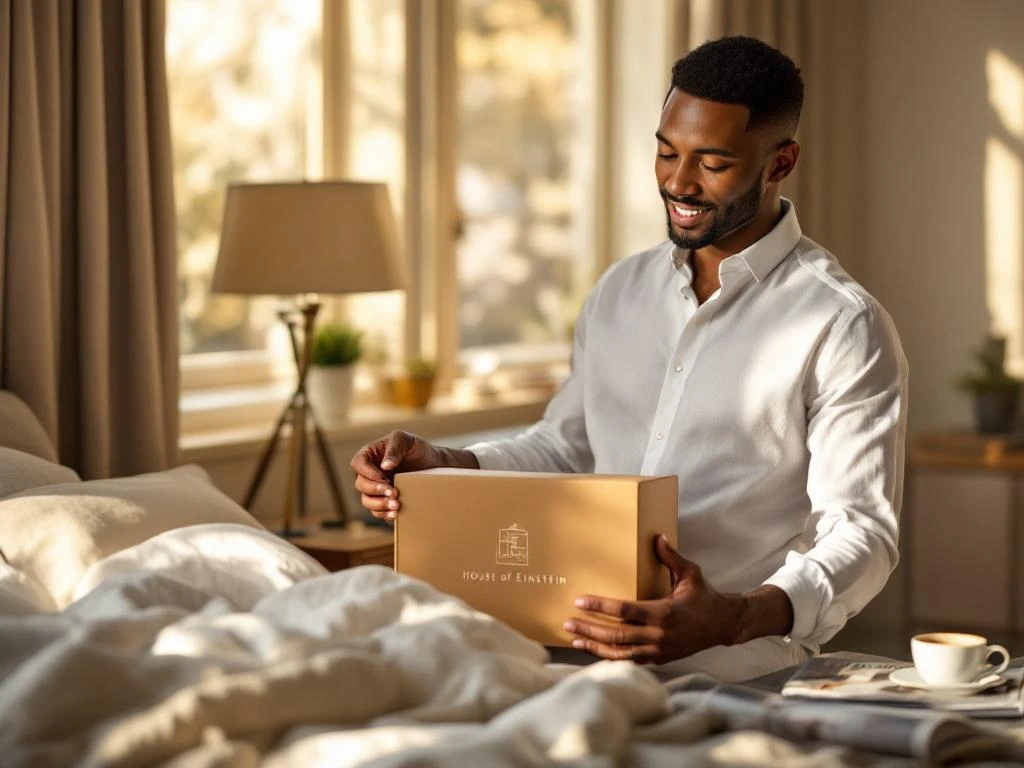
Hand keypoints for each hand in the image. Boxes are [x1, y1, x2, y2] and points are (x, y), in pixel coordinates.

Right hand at [350, 430, 477, 521]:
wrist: (432, 464)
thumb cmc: (416, 448)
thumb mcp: (406, 440)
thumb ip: (395, 449)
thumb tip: (385, 466)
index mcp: (370, 455)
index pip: (358, 463)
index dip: (367, 472)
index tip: (383, 477)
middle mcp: (369, 472)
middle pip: (361, 484)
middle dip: (376, 490)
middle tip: (393, 492)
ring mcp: (376, 488)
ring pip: (367, 501)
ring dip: (379, 505)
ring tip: (396, 505)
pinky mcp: (384, 500)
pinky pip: (378, 511)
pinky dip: (384, 514)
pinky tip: (395, 514)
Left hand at [563, 535, 751, 663]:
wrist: (723, 625)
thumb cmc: (705, 597)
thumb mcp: (690, 574)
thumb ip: (671, 557)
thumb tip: (657, 537)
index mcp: (663, 612)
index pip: (624, 610)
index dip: (600, 607)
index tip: (580, 601)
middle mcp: (658, 635)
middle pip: (616, 635)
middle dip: (590, 629)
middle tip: (568, 622)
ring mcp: (658, 651)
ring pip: (620, 652)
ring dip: (595, 646)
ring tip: (574, 639)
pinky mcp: (659, 659)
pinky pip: (630, 660)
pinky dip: (610, 657)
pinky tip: (594, 650)